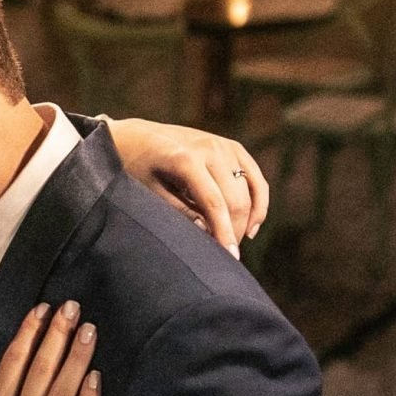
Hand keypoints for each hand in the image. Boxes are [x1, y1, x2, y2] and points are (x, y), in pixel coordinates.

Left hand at [106, 118, 268, 254]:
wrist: (136, 137)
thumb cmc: (136, 169)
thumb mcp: (150, 193)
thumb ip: (180, 212)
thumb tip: (208, 232)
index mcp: (186, 160)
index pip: (214, 204)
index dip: (224, 233)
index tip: (230, 258)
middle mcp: (210, 149)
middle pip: (236, 199)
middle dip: (234, 230)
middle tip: (225, 255)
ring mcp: (223, 145)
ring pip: (250, 189)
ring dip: (248, 219)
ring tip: (235, 240)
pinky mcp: (232, 147)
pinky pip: (255, 177)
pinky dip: (259, 201)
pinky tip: (252, 224)